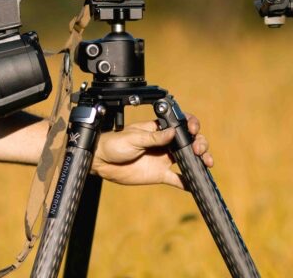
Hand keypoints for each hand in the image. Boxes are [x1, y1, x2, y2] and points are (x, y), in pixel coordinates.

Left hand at [91, 115, 212, 188]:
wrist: (102, 162)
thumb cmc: (114, 144)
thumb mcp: (133, 138)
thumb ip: (153, 137)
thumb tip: (172, 132)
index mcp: (157, 130)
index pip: (180, 125)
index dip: (191, 125)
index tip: (193, 130)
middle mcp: (164, 144)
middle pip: (189, 142)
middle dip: (200, 143)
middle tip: (199, 150)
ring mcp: (163, 159)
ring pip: (188, 159)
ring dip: (200, 160)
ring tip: (206, 163)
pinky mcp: (160, 175)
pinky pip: (178, 179)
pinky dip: (188, 182)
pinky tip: (196, 184)